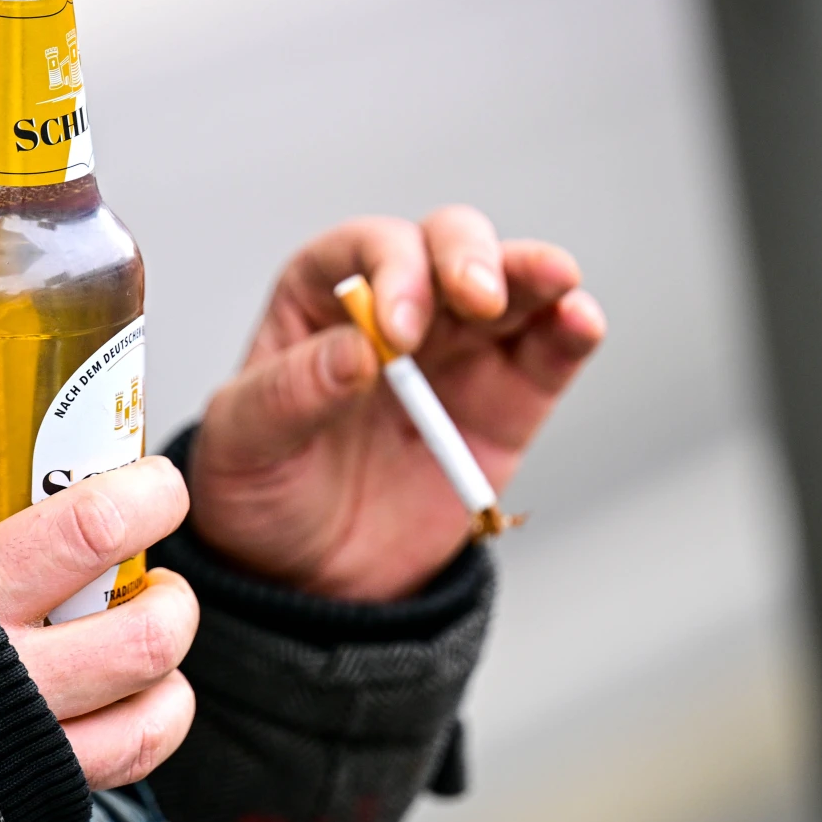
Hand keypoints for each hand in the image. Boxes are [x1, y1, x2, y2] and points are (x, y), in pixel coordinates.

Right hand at [0, 457, 199, 789]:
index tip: (157, 484)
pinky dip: (153, 721)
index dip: (148, 497)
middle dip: (172, 598)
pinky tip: (142, 695)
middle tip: (156, 576)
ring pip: (149, 709)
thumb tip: (10, 457)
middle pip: (143, 635)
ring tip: (153, 631)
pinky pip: (128, 758)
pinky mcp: (33, 789)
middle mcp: (5, 674)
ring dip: (170, 663)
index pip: (91, 528)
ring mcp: (25, 741)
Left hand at [189, 207, 605, 602]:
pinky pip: (547, 352)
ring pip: (509, 282)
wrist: (307, 577)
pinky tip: (580, 320)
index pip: (367, 249)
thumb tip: (355, 352)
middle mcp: (397, 308)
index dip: (392, 269)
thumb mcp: (241, 445)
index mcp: (321, 299)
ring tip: (554, 280)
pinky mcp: (508, 401)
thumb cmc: (259, 491)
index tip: (398, 331)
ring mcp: (458, 351)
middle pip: (444, 245)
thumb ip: (288, 394)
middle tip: (476, 299)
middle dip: (467, 256)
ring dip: (534, 272)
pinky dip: (571, 328)